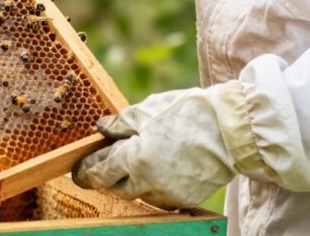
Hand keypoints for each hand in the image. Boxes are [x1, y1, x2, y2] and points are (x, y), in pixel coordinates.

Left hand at [72, 81, 253, 208]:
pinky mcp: (184, 199)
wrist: (231, 130)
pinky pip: (159, 198)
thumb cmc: (189, 113)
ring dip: (131, 182)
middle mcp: (149, 182)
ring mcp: (168, 194)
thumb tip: (100, 128)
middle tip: (103, 166)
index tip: (78, 171)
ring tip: (135, 162)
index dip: (85, 172)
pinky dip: (152, 187)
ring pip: (138, 195)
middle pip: (116, 188)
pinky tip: (156, 170)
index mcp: (136, 159)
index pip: (99, 173)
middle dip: (107, 178)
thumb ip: (119, 123)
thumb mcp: (147, 110)